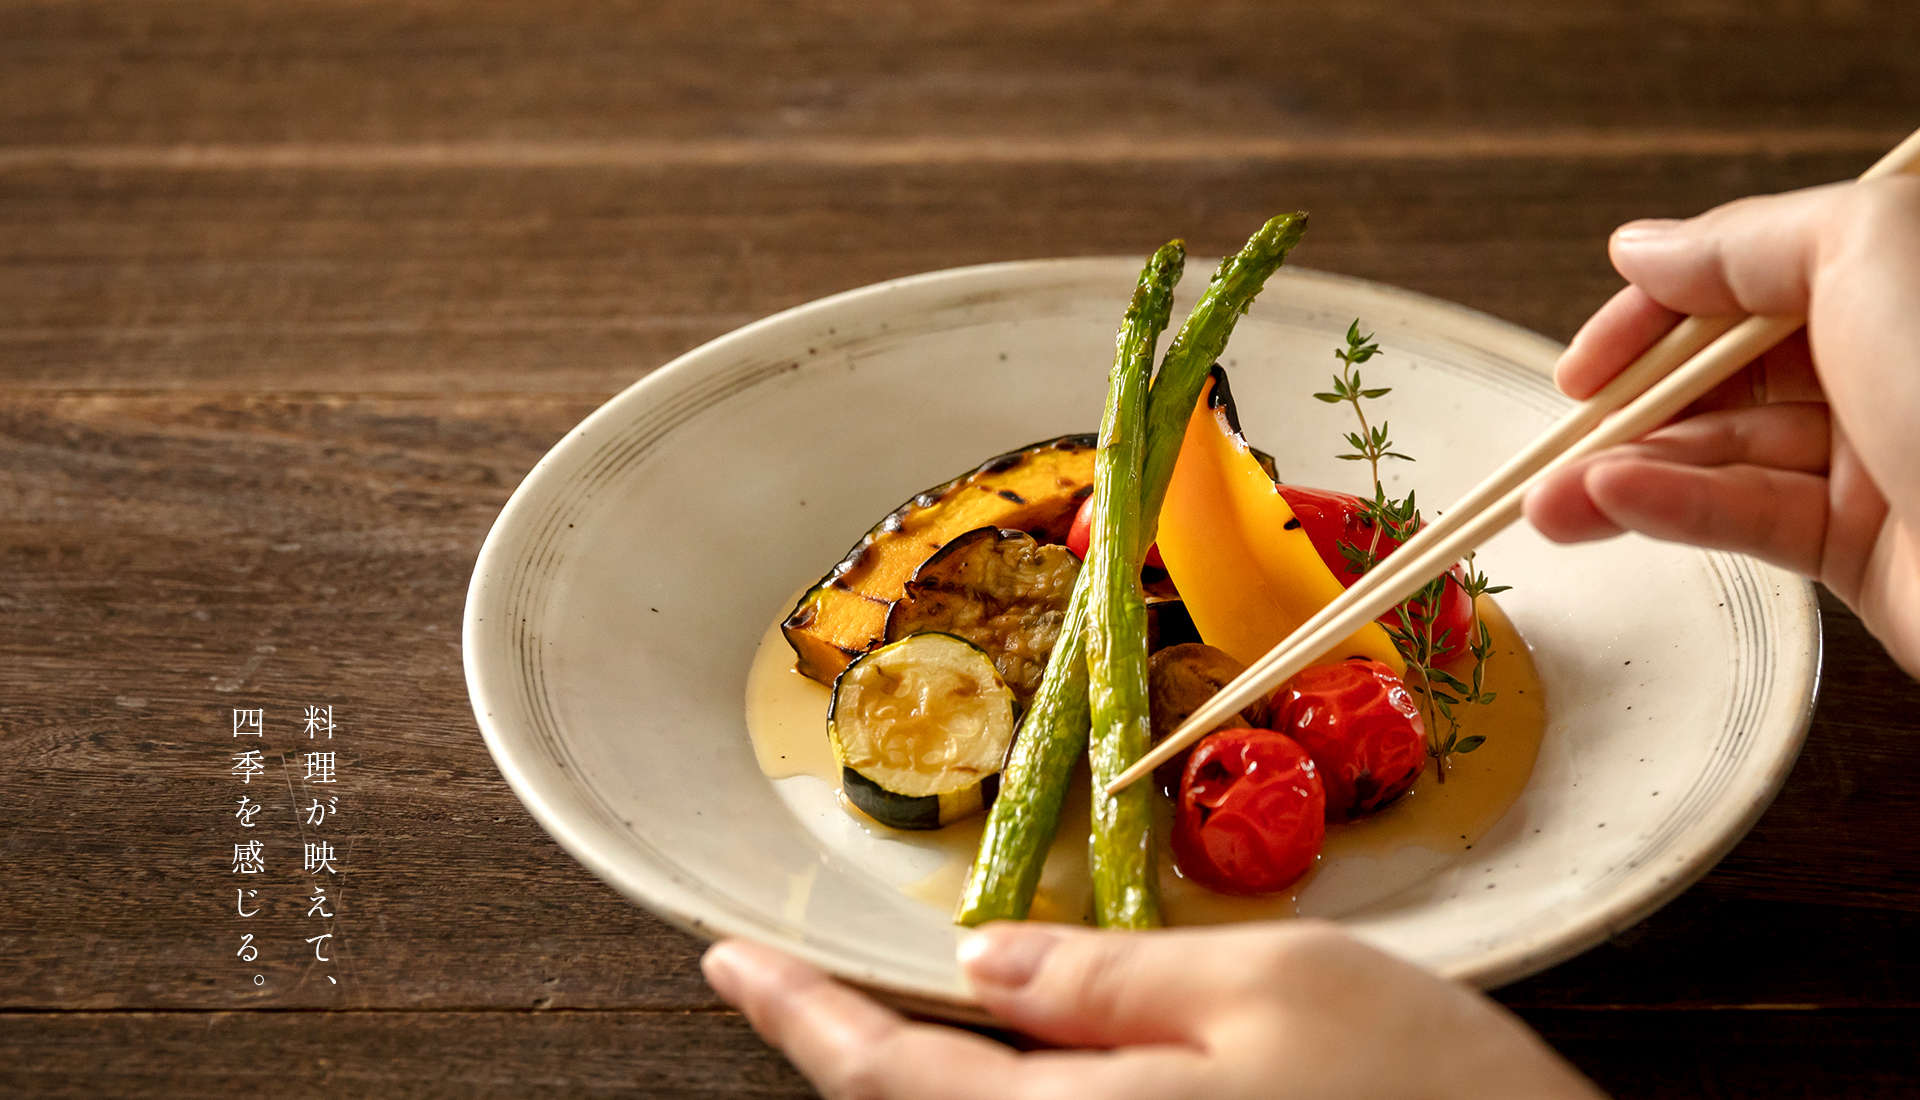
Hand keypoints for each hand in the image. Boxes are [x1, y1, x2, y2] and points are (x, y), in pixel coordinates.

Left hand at [702, 921, 1602, 1099]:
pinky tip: (1038, 1064)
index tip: (723, 957)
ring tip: (909, 1015)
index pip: (880, 1080)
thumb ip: (1108, 979)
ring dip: (929, 1086)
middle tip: (799, 978)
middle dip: (853, 1056)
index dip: (793, 1013)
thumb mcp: (1273, 989)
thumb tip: (979, 964)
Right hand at [1525, 177, 1919, 676]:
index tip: (1585, 358)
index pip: (1745, 280)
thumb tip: (1645, 249)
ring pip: (1721, 454)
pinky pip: (1747, 518)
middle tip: (1555, 436)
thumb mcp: (1867, 253)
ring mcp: (1874, 457)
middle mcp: (1885, 363)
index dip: (1655, 314)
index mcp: (1892, 280)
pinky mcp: (1862, 548)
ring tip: (1550, 503)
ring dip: (1626, 473)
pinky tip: (1611, 506)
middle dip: (1630, 405)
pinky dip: (1675, 511)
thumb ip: (1746, 242)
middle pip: (1724, 374)